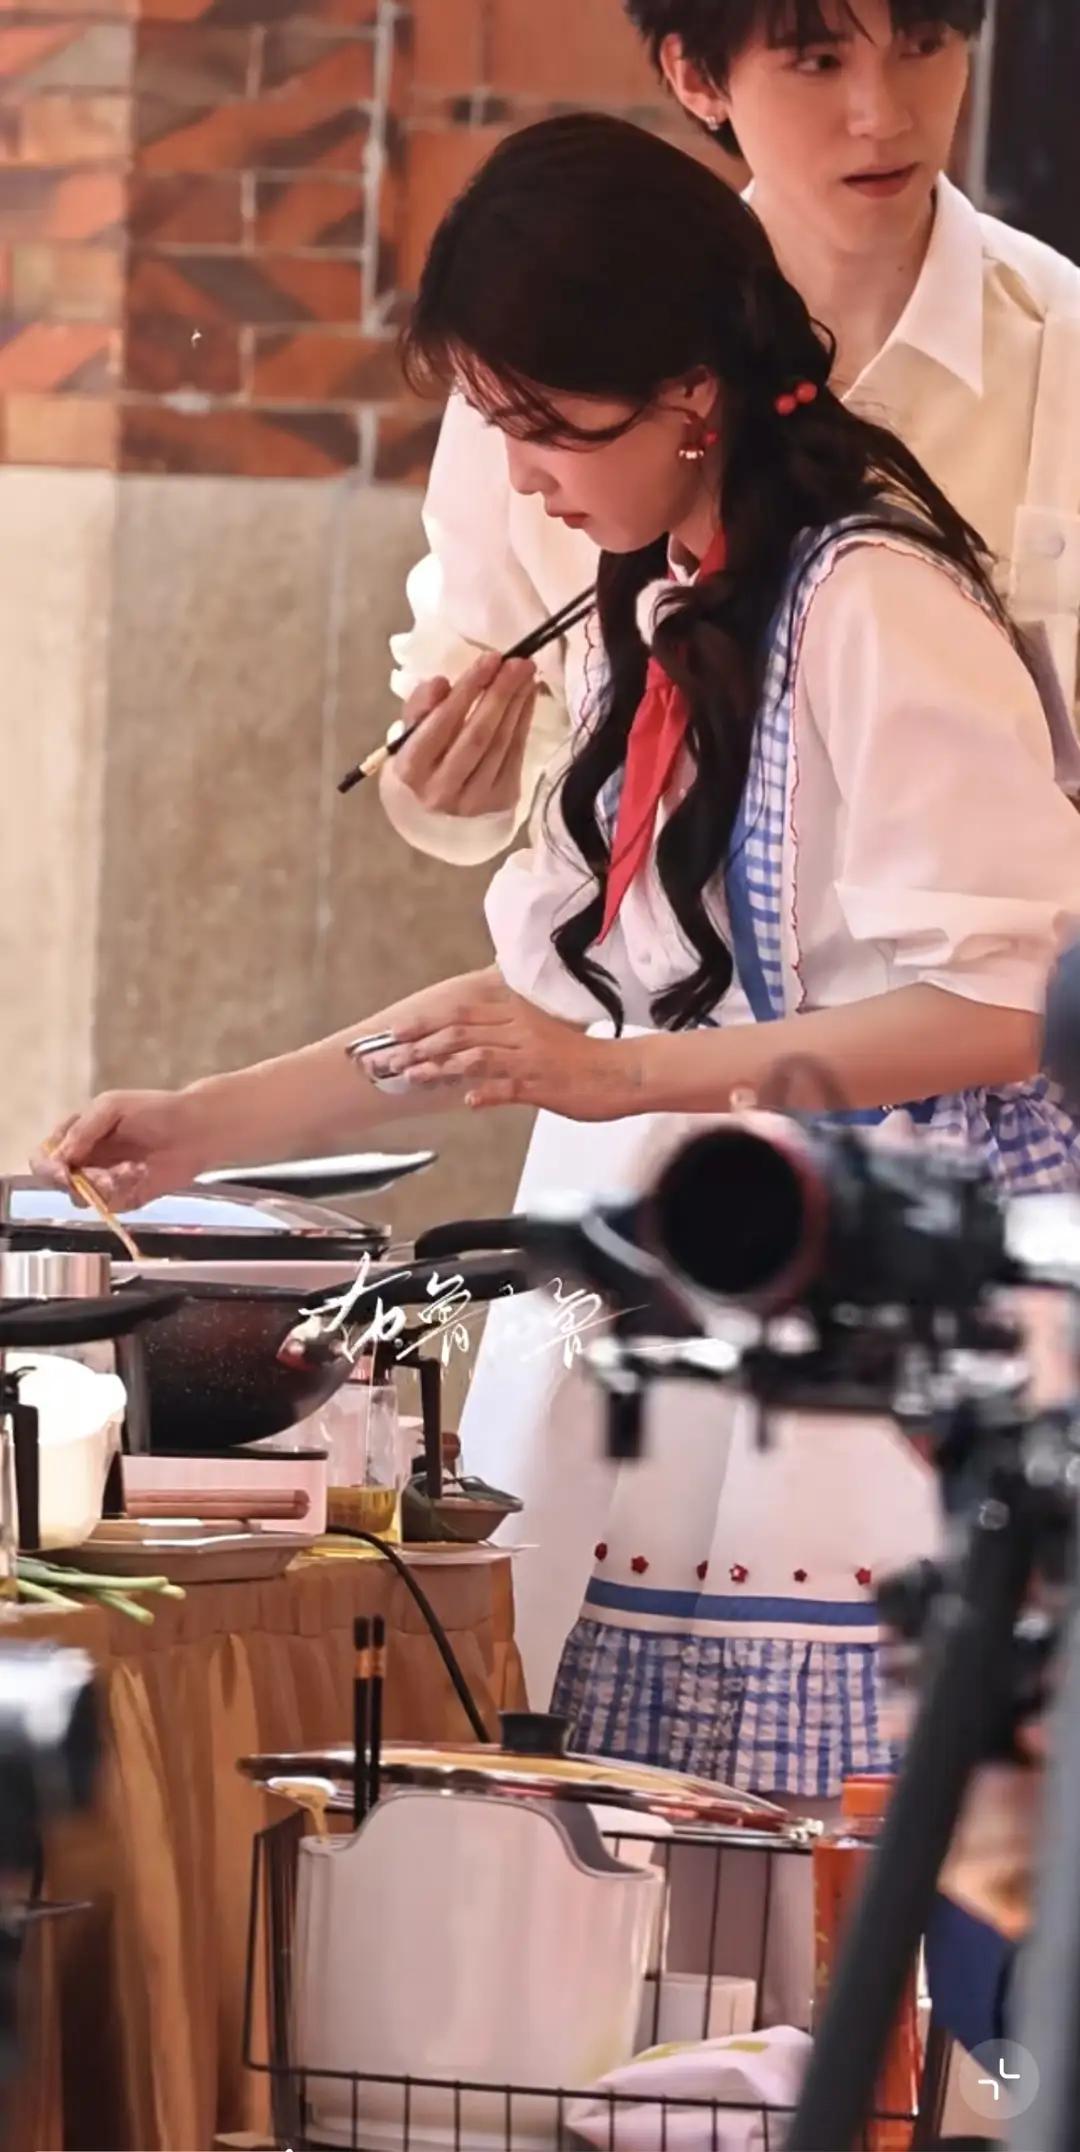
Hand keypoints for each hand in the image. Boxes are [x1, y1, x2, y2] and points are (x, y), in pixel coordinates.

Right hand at [33, 1088, 222, 1210]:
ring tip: (132, 1168)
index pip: (44, 1157)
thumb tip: (58, 1158)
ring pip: (83, 1198)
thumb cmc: (155, 1110)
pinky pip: (110, 1206)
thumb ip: (82, 1130)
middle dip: (76, 1181)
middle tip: (102, 1176)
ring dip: (103, 1186)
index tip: (64, 1173)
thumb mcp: (112, 1107)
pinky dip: (123, 1191)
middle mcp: (83, 1161)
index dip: (47, 1167)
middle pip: (56, 1183)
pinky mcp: (124, 1198)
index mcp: (75, 1135)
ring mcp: (102, 1182)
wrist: (197, 1129)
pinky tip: (141, 1173)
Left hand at [368, 975, 642, 1118]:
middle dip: (419, 1045)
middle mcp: (519, 1031)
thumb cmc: (582, 1058)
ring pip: (476, 1055)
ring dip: (440, 1067)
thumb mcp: (540, 1036)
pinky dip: (487, 1093)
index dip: (425, 1022)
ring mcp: (529, 1057)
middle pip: (459, 1031)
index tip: (395, 1032)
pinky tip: (467, 1101)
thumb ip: (506, 1038)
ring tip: (412, 1077)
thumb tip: (476, 1048)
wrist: (622, 1072)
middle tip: (389, 1058)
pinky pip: (509, 1087)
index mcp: (517, 1015)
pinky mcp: (542, 1084)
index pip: (461, 1013)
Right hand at [382, 654, 537, 817]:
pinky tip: (528, 696)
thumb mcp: (413, 726)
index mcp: (411, 768)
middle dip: (500, 694)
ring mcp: (474, 800)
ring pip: (501, 743)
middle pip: (477, 735)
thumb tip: (441, 684)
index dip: (468, 690)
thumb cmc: (425, 754)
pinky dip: (525, 720)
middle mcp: (441, 789)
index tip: (490, 659)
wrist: (441, 798)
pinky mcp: (501, 800)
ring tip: (526, 673)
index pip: (442, 724)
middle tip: (517, 662)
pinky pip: (517, 753)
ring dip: (517, 703)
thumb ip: (422, 704)